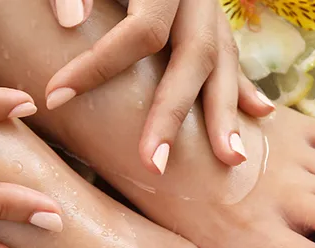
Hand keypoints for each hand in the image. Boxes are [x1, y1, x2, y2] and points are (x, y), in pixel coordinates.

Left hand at [45, 0, 275, 173]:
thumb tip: (69, 23)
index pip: (139, 32)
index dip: (97, 65)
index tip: (55, 94)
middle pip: (192, 59)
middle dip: (173, 115)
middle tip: (153, 164)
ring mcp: (210, 6)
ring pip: (224, 61)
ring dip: (226, 113)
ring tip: (230, 160)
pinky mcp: (212, 13)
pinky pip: (232, 53)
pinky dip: (243, 84)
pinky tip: (260, 114)